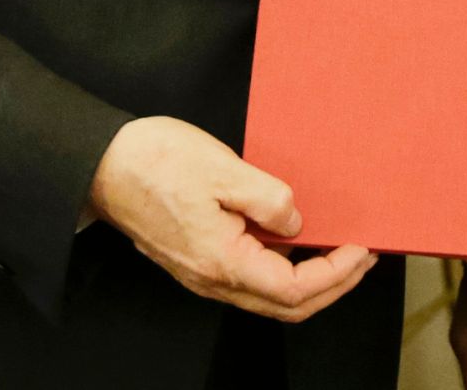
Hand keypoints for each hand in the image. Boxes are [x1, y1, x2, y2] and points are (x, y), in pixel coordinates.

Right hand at [88, 115, 373, 320]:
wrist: (102, 165)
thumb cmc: (158, 161)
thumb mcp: (223, 168)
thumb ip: (267, 199)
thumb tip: (297, 224)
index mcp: (223, 261)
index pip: (294, 290)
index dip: (335, 274)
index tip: (362, 248)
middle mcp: (212, 279)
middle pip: (285, 306)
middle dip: (332, 286)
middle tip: (363, 256)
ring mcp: (202, 273)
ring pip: (267, 296)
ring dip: (310, 281)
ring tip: (339, 249)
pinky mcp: (196, 259)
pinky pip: (249, 278)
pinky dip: (283, 269)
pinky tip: (295, 240)